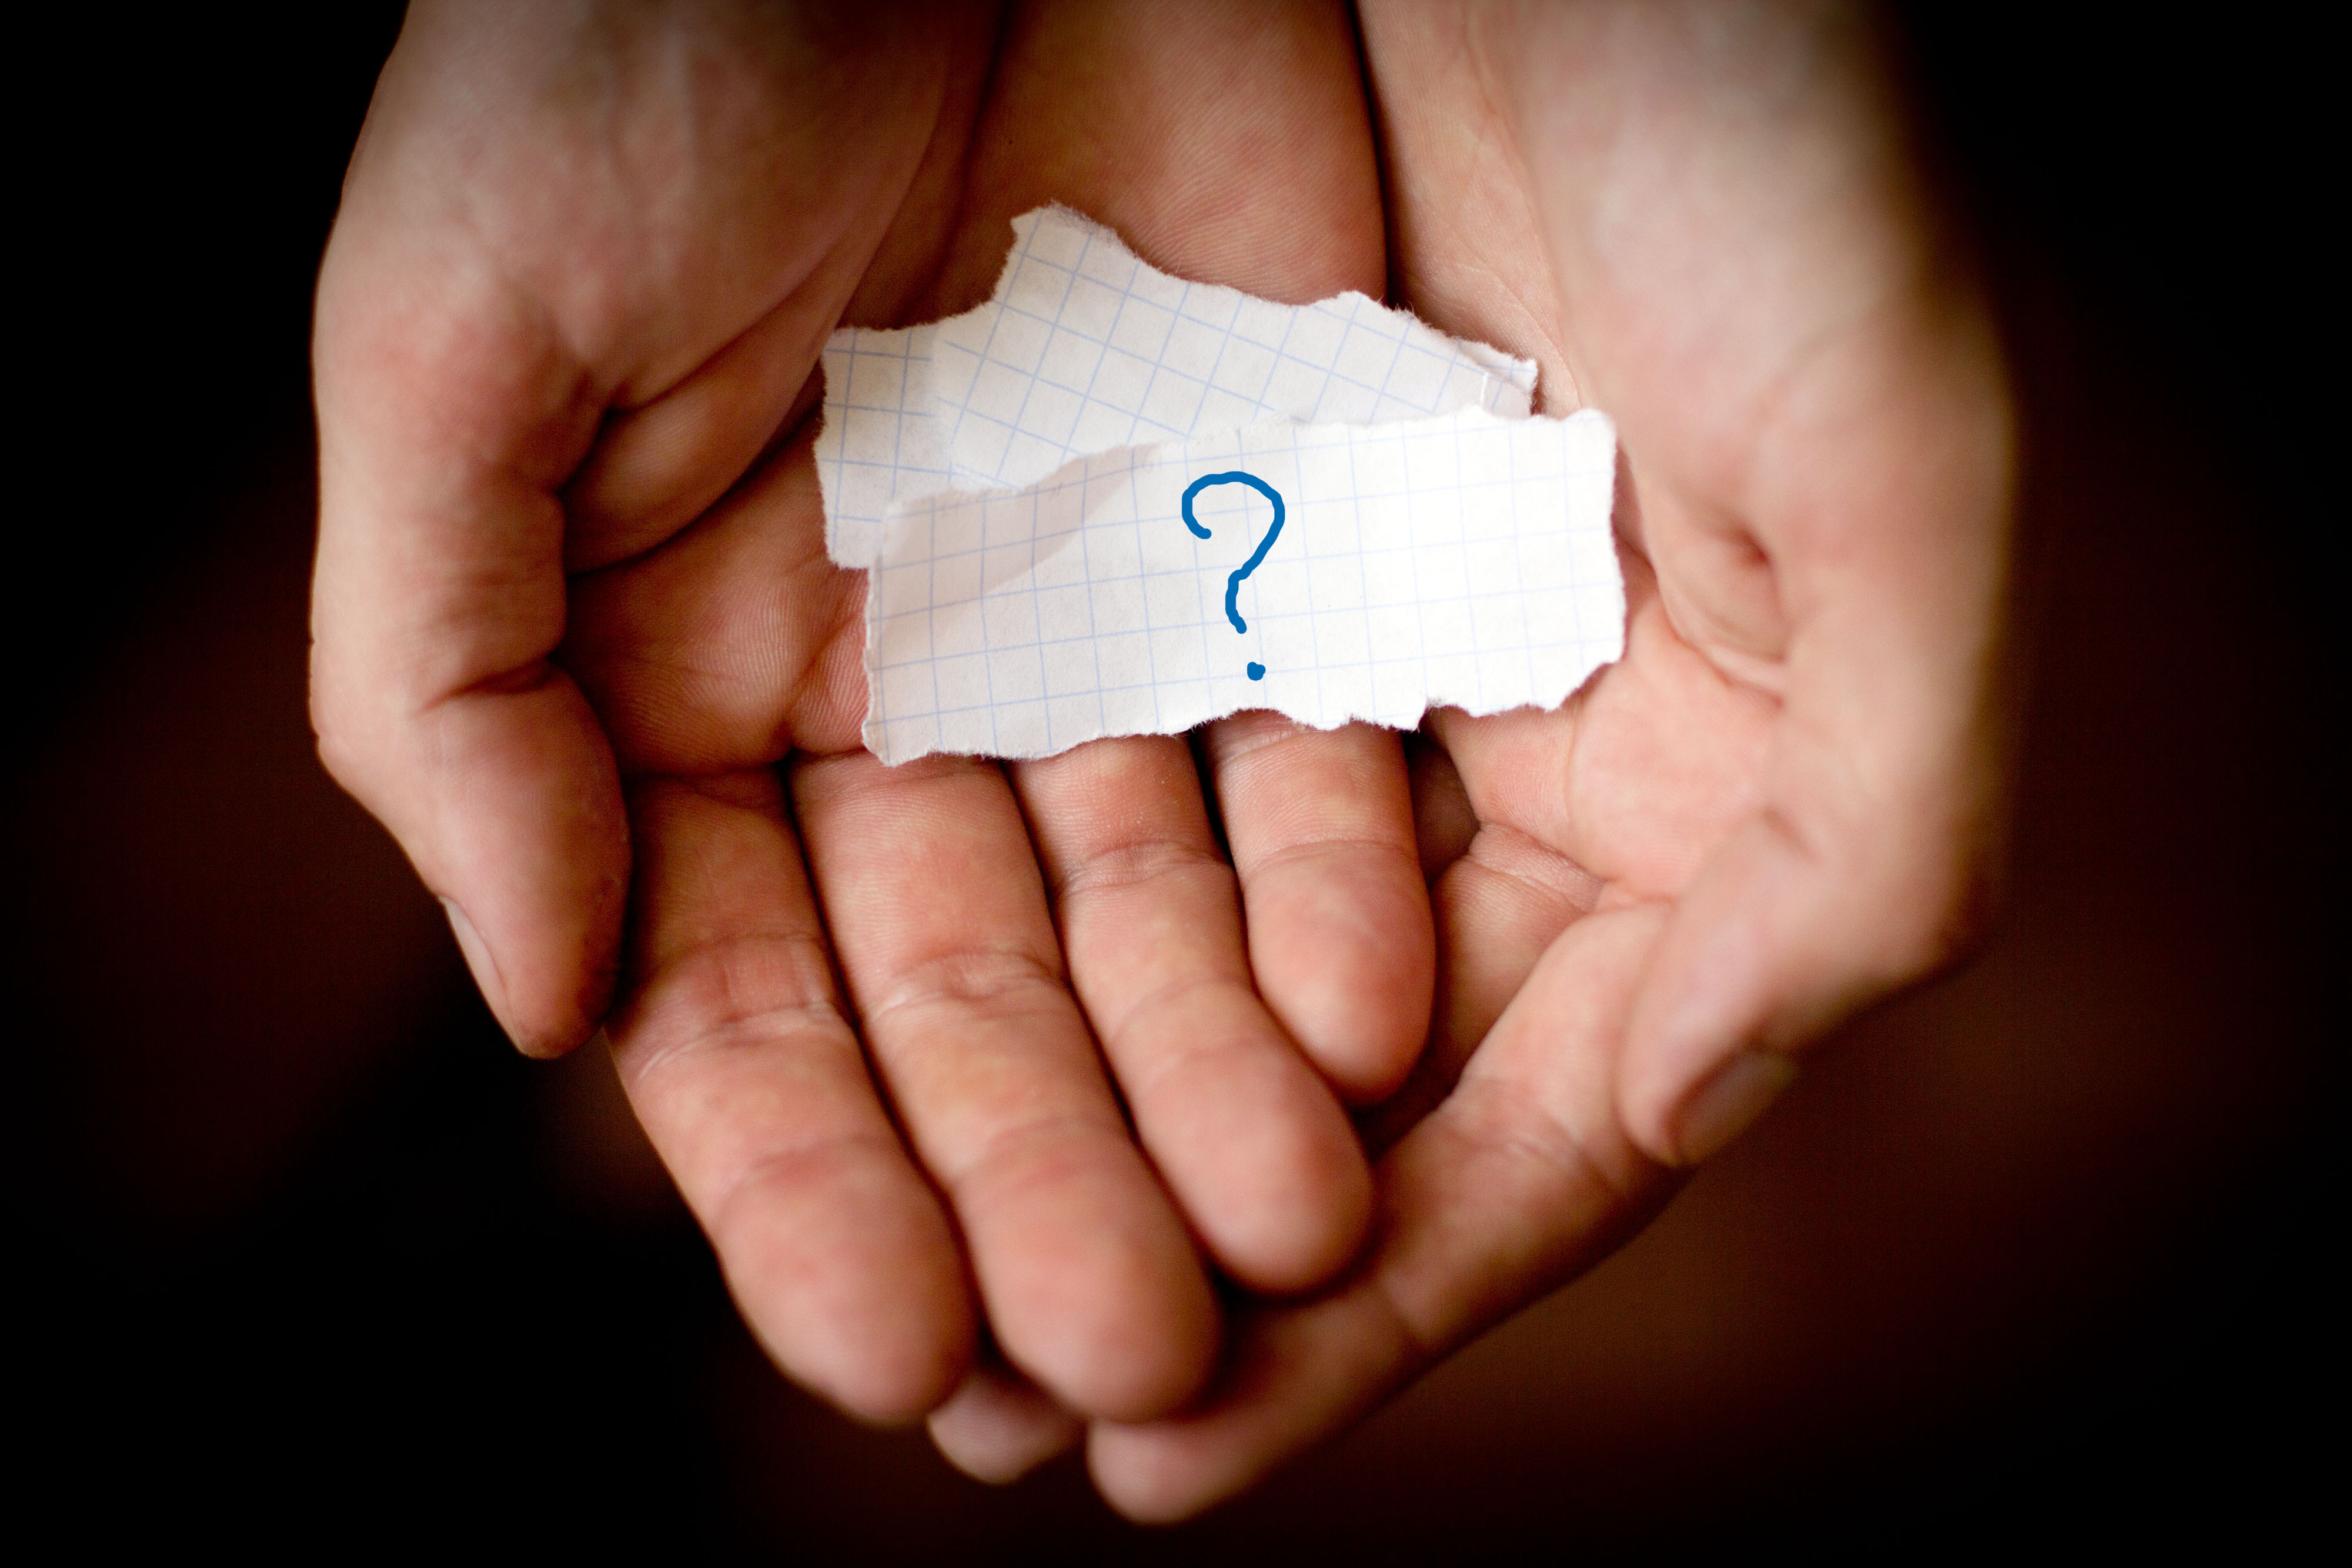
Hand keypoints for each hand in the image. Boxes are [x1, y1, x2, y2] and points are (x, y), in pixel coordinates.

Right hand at [309, 0, 1435, 1431]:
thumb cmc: (626, 57)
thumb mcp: (454, 347)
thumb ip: (446, 685)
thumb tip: (535, 997)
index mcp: (676, 686)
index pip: (738, 1001)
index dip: (802, 1183)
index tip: (877, 1350)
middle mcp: (891, 693)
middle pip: (965, 1000)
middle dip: (1031, 1187)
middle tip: (1101, 1372)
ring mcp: (1088, 625)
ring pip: (1152, 922)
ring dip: (1205, 1094)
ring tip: (1266, 1268)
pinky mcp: (1260, 539)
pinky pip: (1307, 762)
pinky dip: (1331, 901)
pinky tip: (1366, 1044)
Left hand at [1074, 0, 2016, 1514]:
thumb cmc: (1786, 151)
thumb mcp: (1904, 485)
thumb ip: (1868, 830)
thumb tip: (1685, 1105)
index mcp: (1705, 790)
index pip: (1538, 1118)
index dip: (1377, 1314)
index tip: (1182, 1465)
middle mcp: (1524, 759)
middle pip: (1343, 1086)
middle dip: (1188, 1263)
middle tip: (1018, 1432)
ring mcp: (1361, 664)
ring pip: (1199, 960)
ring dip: (1072, 1128)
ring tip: (926, 1300)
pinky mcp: (1219, 545)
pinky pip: (1104, 779)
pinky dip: (1017, 915)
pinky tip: (899, 1043)